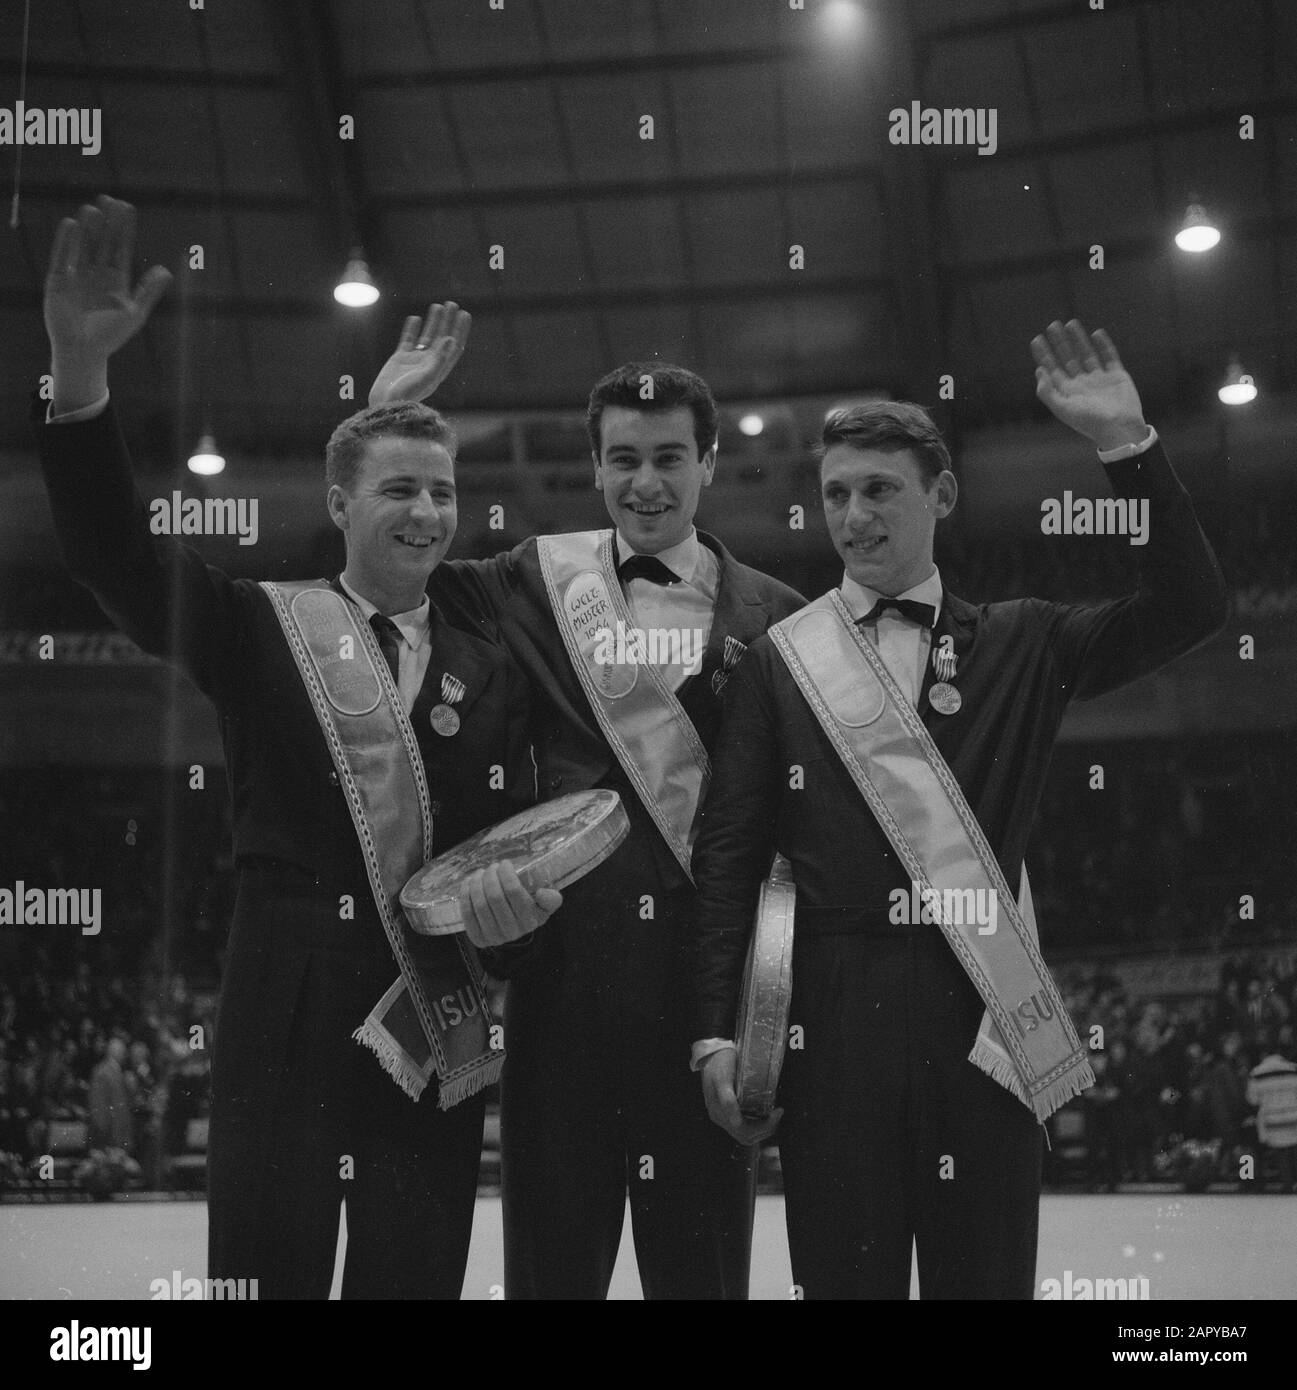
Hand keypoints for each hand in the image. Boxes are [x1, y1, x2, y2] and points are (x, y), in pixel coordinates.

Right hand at [44, 196, 171, 409]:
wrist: (83, 352)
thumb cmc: (111, 336)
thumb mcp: (134, 313)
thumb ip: (149, 291)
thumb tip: (166, 270)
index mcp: (116, 280)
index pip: (121, 247)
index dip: (124, 228)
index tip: (127, 207)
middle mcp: (96, 273)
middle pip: (102, 241)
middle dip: (106, 222)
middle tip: (110, 199)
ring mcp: (77, 275)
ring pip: (83, 245)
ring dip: (88, 227)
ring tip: (93, 208)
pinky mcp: (58, 280)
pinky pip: (62, 255)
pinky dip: (67, 241)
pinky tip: (71, 224)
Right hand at [369, 301, 470, 406]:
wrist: (385, 405)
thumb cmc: (408, 394)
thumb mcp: (427, 377)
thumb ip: (439, 359)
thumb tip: (451, 339)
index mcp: (440, 368)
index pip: (454, 345)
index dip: (460, 330)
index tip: (465, 314)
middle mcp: (429, 363)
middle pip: (442, 337)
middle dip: (448, 321)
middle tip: (452, 303)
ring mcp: (414, 360)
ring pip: (426, 336)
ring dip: (433, 322)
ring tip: (437, 305)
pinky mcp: (399, 359)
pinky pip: (408, 340)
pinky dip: (412, 329)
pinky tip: (415, 317)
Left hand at [458, 859, 560, 949]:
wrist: (514, 932)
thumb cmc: (529, 912)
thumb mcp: (545, 906)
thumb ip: (551, 899)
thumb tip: (542, 893)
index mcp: (529, 921)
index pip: (514, 892)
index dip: (506, 873)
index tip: (505, 863)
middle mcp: (511, 932)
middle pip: (495, 896)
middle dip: (491, 876)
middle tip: (492, 867)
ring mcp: (493, 937)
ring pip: (480, 903)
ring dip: (477, 882)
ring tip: (480, 873)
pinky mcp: (477, 938)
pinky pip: (467, 912)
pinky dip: (466, 894)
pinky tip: (469, 882)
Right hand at [700, 1046, 781, 1145]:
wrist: (711, 1052)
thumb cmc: (719, 1062)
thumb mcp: (723, 1079)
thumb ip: (727, 1101)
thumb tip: (735, 1122)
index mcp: (718, 1112)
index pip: (743, 1131)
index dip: (764, 1126)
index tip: (778, 1112)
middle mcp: (719, 1117)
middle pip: (745, 1136)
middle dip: (765, 1130)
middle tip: (778, 1115)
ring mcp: (722, 1115)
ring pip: (745, 1134)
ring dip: (762, 1129)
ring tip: (774, 1117)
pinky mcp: (726, 1111)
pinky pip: (744, 1126)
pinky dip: (757, 1124)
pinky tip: (764, 1115)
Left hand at [1031, 319, 1147, 450]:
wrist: (1119, 428)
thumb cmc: (1090, 422)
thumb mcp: (1063, 408)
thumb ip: (1048, 392)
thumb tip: (1039, 371)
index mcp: (1067, 392)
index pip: (1052, 369)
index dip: (1044, 355)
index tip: (1036, 339)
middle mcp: (1081, 384)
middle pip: (1067, 358)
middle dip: (1059, 343)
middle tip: (1052, 325)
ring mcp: (1099, 379)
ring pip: (1086, 354)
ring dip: (1078, 339)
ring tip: (1071, 323)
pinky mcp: (1116, 376)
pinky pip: (1109, 356)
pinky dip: (1103, 345)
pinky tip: (1096, 333)